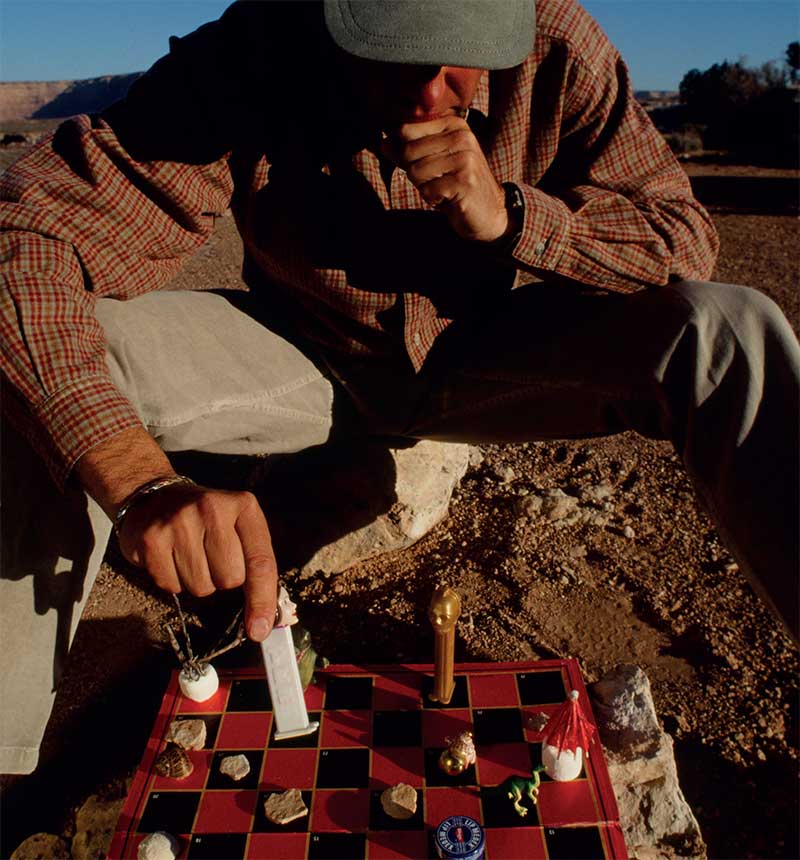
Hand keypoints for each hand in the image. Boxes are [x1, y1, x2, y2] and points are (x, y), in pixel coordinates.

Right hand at [75, 427, 277, 641]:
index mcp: (244, 507)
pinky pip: (170, 586)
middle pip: (230, 579)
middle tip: (210, 557)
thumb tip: (265, 621)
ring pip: (200, 587)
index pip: (261, 562)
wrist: (154, 496)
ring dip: (197, 581)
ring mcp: (180, 522)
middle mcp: (213, 510)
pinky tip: (169, 556)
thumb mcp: (239, 527)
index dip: (262, 600)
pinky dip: (172, 581)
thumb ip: (256, 565)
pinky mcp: (152, 539)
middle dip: (222, 580)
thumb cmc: (206, 520)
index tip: (260, 630)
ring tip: (189, 554)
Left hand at [382, 116, 508, 242]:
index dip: (402, 151)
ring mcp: (465, 158)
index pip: (406, 130)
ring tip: (442, 188)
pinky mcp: (464, 181)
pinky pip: (428, 191)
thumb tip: (384, 143)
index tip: (420, 163)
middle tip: (434, 180)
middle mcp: (461, 136)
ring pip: (415, 172)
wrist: (489, 212)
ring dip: (424, 187)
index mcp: (453, 124)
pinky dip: (433, 199)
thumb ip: (409, 151)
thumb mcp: (434, 162)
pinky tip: (448, 198)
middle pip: (408, 152)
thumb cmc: (458, 185)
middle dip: (414, 173)